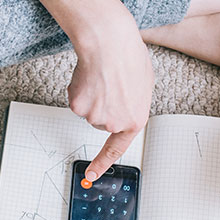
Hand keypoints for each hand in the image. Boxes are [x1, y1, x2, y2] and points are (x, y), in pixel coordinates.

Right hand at [67, 17, 152, 182]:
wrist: (109, 43)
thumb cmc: (129, 58)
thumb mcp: (144, 84)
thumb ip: (133, 103)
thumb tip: (124, 106)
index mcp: (135, 120)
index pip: (116, 149)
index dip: (101, 164)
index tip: (90, 175)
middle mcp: (114, 124)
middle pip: (101, 121)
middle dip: (104, 105)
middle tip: (111, 84)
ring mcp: (95, 116)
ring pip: (88, 110)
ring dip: (92, 95)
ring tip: (103, 76)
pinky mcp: (78, 106)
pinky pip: (76, 100)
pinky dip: (80, 89)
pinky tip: (90, 75)